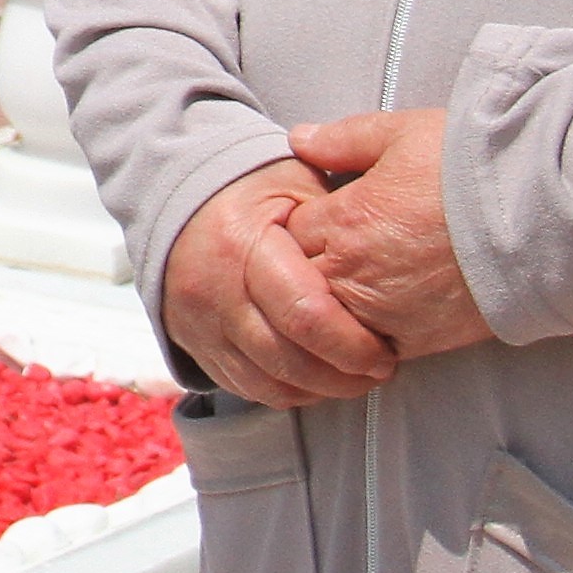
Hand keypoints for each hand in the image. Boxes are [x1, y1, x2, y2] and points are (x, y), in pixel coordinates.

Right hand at [162, 163, 395, 406]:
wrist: (180, 202)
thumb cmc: (253, 191)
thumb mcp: (296, 180)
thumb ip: (339, 208)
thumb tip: (393, 242)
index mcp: (242, 244)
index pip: (305, 315)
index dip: (353, 344)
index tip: (387, 350)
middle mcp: (214, 291)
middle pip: (288, 360)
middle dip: (344, 376)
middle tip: (379, 369)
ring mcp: (199, 325)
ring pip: (268, 383)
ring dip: (320, 390)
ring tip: (355, 378)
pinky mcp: (195, 348)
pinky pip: (247, 388)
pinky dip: (288, 392)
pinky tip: (317, 378)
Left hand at [288, 109, 496, 359]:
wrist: (537, 218)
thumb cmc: (471, 169)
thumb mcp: (402, 134)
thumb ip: (343, 139)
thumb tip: (300, 139)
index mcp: (341, 220)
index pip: (283, 234)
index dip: (295, 226)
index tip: (312, 220)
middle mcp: (351, 272)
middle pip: (296, 284)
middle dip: (301, 271)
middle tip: (321, 259)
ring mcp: (380, 313)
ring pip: (325, 325)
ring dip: (328, 311)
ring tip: (347, 293)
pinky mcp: (415, 343)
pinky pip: (366, 354)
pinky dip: (362, 342)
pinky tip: (372, 325)